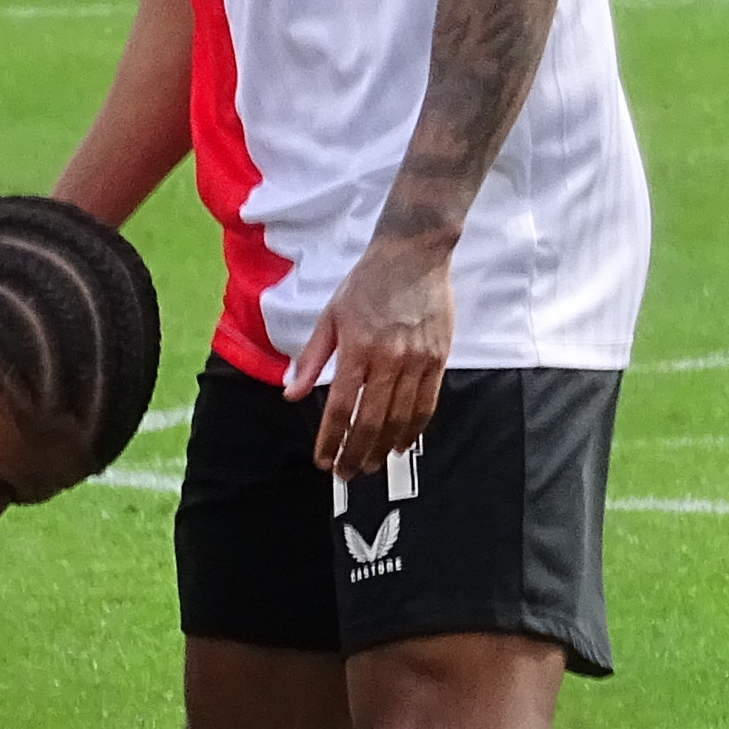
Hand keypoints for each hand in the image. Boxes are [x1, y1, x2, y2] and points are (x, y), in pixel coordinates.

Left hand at [283, 228, 450, 476]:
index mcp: (357, 347)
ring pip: (401, 418)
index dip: (331, 439)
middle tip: (346, 473)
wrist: (413, 254)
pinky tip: (401, 444)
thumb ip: (312, 358)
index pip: (340, 406)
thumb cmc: (367, 283)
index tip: (323, 460)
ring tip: (371, 465)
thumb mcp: (330, 315)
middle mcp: (388, 358)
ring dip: (384, 448)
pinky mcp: (438, 357)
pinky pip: (427, 403)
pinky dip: (414, 429)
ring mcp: (417, 360)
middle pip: (371, 420)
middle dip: (356, 453)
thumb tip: (290, 393)